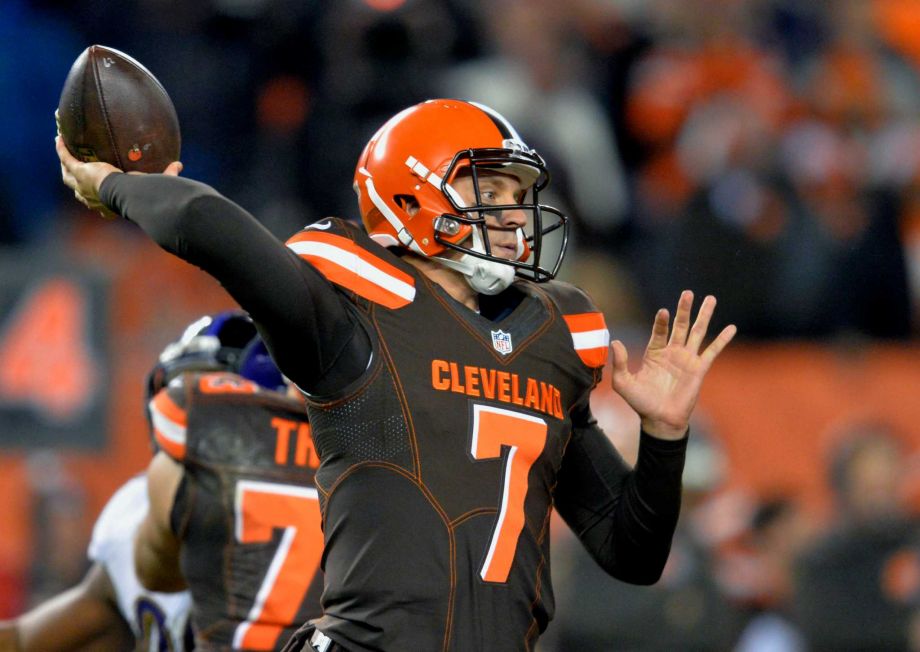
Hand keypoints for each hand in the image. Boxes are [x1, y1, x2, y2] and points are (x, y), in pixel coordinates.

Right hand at [55, 118, 182, 218]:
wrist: (125, 193)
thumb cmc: (139, 195)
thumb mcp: (151, 184)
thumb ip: (166, 174)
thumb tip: (178, 165)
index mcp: (107, 204)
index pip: (97, 201)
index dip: (95, 195)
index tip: (97, 188)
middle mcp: (91, 198)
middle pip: (77, 188)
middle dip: (74, 179)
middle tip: (73, 169)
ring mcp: (81, 186)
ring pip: (67, 174)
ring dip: (65, 161)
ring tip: (63, 149)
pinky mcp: (78, 172)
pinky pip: (66, 157)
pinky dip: (62, 148)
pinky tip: (59, 138)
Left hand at [610, 290, 735, 440]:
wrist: (660, 420)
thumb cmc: (641, 402)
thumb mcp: (624, 382)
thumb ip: (619, 362)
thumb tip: (614, 341)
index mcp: (655, 353)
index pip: (659, 331)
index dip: (662, 322)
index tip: (664, 312)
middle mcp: (672, 352)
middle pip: (680, 325)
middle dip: (684, 309)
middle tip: (688, 293)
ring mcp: (687, 359)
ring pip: (697, 332)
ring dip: (704, 316)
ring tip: (711, 299)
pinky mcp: (699, 369)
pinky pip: (712, 351)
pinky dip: (722, 339)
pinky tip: (732, 327)